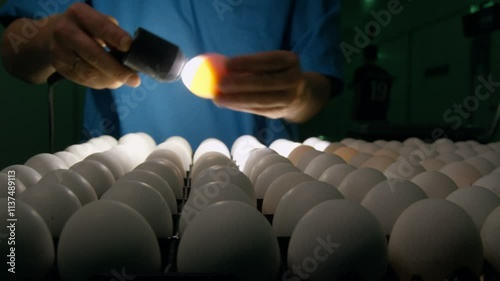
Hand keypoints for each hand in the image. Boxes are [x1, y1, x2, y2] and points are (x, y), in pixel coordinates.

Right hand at [49, 3, 139, 88]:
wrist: (55, 33)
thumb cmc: (87, 27)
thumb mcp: (100, 22)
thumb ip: (114, 34)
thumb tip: (130, 54)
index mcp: (79, 14)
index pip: (100, 27)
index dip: (116, 37)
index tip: (129, 48)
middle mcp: (65, 31)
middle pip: (93, 54)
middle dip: (116, 70)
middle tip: (134, 80)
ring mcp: (59, 51)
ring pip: (88, 72)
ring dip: (110, 80)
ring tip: (124, 81)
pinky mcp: (60, 67)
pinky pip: (83, 80)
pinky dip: (100, 83)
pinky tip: (110, 81)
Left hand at [215, 51, 330, 122]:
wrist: (298, 94)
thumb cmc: (274, 73)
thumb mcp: (269, 64)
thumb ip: (249, 65)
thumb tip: (219, 67)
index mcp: (290, 61)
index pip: (268, 60)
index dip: (248, 62)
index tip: (227, 64)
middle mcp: (293, 79)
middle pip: (265, 82)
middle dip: (240, 84)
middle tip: (220, 84)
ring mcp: (289, 98)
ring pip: (261, 100)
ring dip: (237, 100)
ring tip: (218, 97)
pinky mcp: (280, 112)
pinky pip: (258, 110)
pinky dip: (241, 107)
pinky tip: (227, 104)